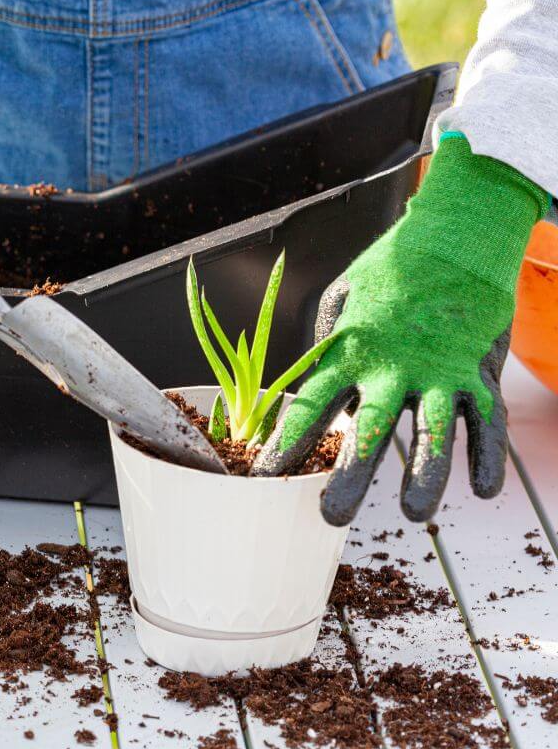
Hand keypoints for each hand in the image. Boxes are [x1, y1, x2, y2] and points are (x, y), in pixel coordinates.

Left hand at [253, 136, 548, 524]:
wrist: (456, 232)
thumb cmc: (391, 268)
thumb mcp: (342, 297)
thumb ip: (327, 343)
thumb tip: (314, 383)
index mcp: (348, 353)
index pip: (309, 407)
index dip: (284, 447)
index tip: (262, 481)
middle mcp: (391, 367)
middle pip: (367, 429)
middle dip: (349, 476)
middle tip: (332, 516)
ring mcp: (437, 372)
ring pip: (432, 431)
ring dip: (425, 474)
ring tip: (414, 514)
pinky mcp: (477, 371)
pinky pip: (485, 419)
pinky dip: (486, 454)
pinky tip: (482, 489)